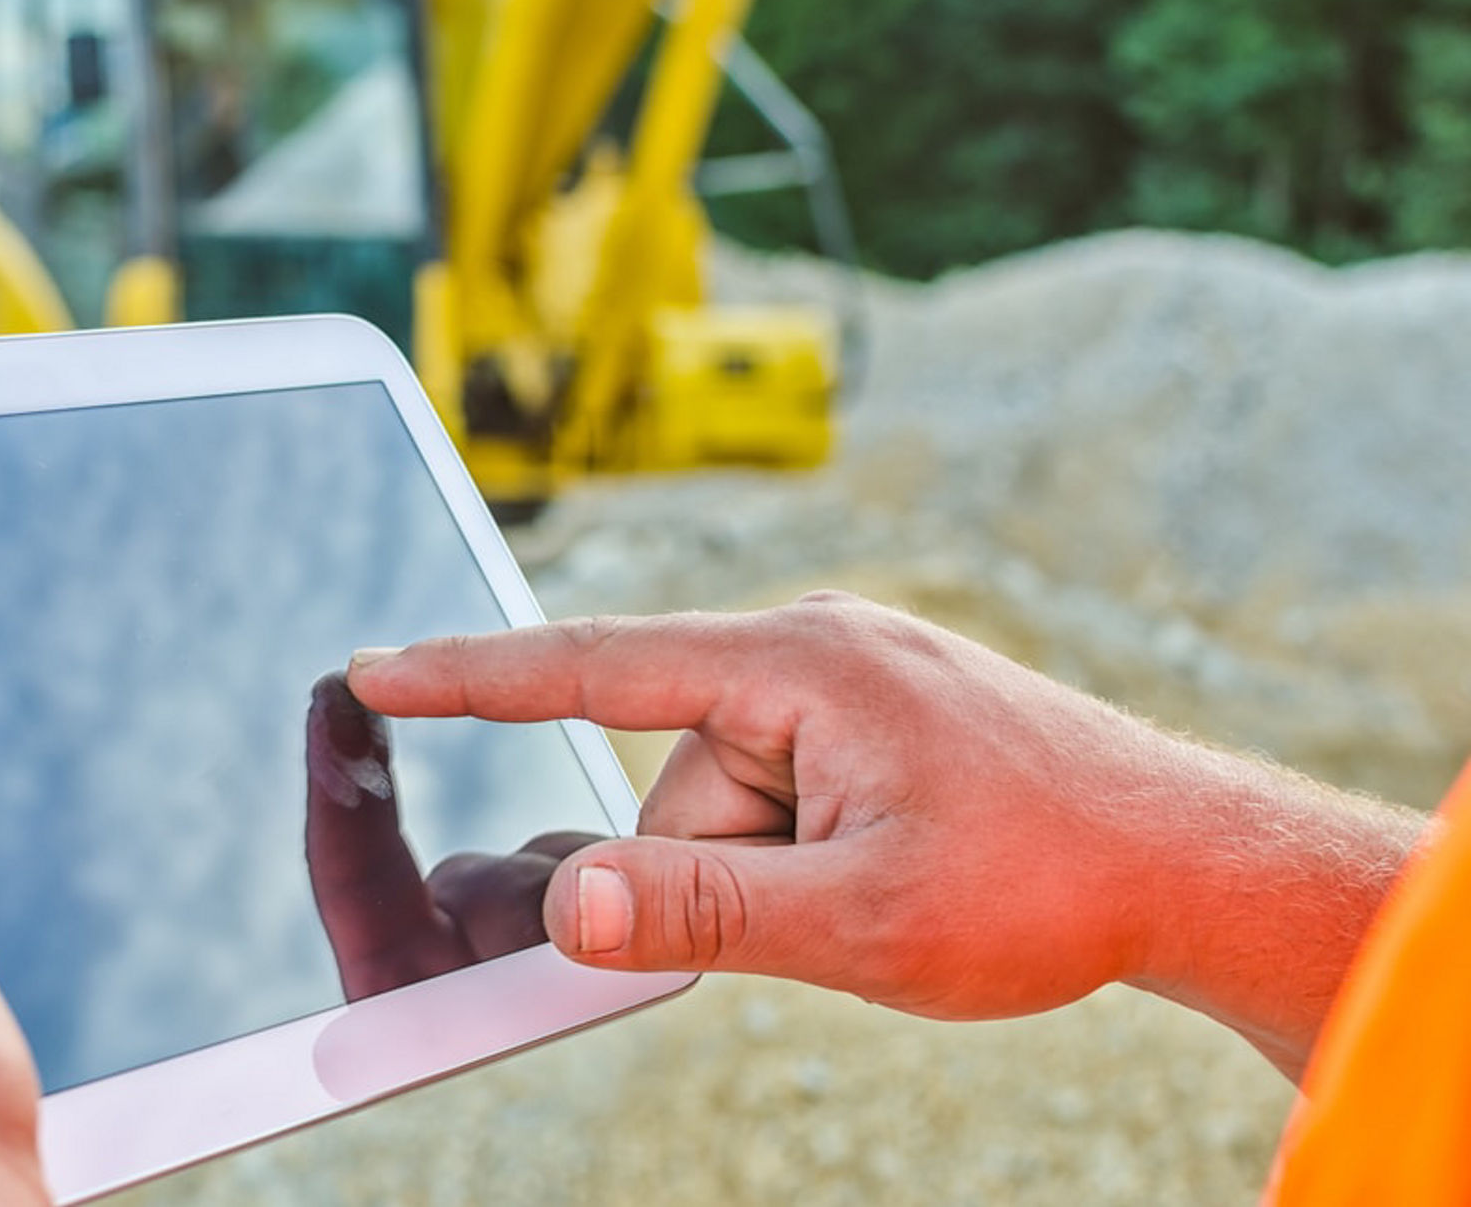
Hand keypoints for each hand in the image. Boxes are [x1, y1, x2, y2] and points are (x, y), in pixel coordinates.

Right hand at [348, 594, 1428, 1076]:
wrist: (1192, 862)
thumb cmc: (1045, 877)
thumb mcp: (857, 918)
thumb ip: (696, 910)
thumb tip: (560, 906)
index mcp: (797, 663)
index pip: (594, 662)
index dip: (470, 677)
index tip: (373, 670)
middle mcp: (814, 648)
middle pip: (678, 779)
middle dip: (722, 868)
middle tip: (831, 912)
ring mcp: (850, 680)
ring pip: (732, 801)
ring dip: (776, 870)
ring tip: (893, 890)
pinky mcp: (876, 716)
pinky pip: (784, 790)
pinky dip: (806, 851)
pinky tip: (896, 869)